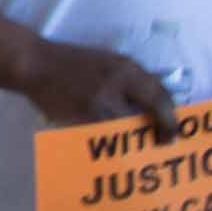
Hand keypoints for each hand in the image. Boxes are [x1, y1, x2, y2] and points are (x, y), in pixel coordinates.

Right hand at [9, 40, 182, 140]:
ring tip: (137, 148)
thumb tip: (152, 105)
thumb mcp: (108, 62)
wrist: (37, 64)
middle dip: (160, 129)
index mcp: (126, 68)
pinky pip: (104, 135)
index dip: (170, 116)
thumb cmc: (73, 63)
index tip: (174, 131)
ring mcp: (99, 102)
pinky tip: (111, 147)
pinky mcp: (82, 117)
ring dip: (134, 139)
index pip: (160, 94)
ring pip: (127, 128)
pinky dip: (111, 142)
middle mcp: (118, 83)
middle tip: (163, 142)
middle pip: (150, 112)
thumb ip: (129, 80)